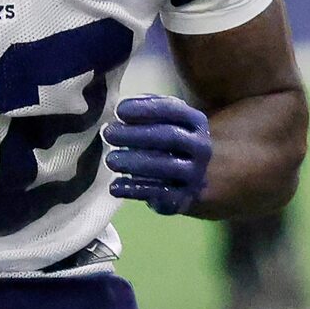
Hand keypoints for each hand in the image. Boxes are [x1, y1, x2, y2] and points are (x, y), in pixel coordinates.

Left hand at [104, 94, 212, 214]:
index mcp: (196, 122)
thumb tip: (121, 110)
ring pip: (166, 167)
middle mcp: (201, 148)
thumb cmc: (168, 144)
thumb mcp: (165, 122)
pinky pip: (159, 194)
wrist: (190, 181)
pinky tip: (115, 186)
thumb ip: (147, 110)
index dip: (145, 109)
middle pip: (170, 137)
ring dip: (134, 162)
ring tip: (110, 159)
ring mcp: (195, 175)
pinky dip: (135, 190)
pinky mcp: (183, 199)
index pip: (173, 110)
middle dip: (136, 134)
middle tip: (108, 133)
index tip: (119, 110)